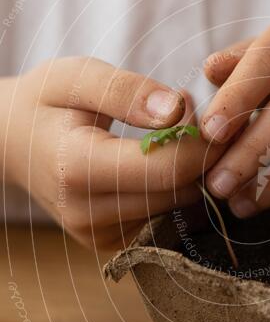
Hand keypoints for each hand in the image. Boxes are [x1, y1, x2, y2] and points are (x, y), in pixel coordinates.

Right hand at [3, 57, 223, 247]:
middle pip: (179, 191)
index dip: (198, 142)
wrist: (12, 143)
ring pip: (178, 206)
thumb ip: (127, 91)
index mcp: (77, 168)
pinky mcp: (111, 243)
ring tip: (165, 132)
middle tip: (185, 115)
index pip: (166, 169)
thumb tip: (177, 108)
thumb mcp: (77, 77)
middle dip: (195, 153)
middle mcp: (87, 213)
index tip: (199, 110)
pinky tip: (154, 160)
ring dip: (187, 171)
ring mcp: (99, 235)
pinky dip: (171, 188)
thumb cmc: (46, 102)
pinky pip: (165, 217)